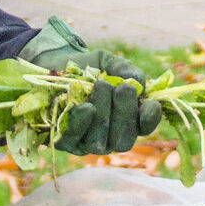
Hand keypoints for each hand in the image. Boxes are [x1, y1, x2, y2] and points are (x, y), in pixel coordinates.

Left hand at [21, 18, 155, 154]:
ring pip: (100, 142)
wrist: (54, 64)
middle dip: (125, 113)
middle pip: (124, 140)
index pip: (144, 128)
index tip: (149, 103)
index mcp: (127, 119)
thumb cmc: (87, 67)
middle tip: (123, 88)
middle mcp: (110, 136)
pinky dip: (81, 123)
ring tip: (101, 86)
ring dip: (104, 114)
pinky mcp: (65, 142)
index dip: (150, 120)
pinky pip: (74, 139)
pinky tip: (86, 107)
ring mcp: (87, 142)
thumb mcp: (109, 63)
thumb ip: (126, 70)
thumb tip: (138, 83)